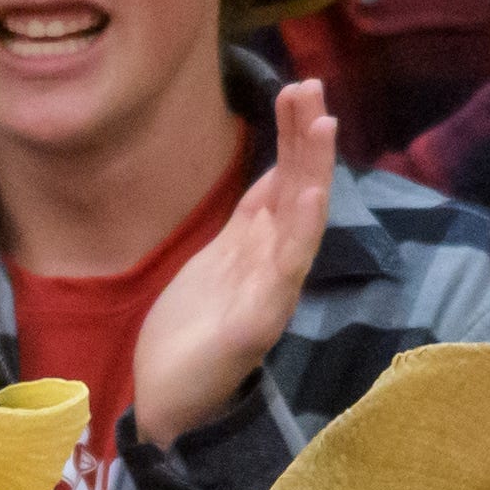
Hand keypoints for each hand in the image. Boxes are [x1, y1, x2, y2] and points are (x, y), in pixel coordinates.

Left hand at [130, 76, 333, 434]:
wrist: (167, 405)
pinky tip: (307, 194)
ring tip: (321, 124)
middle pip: (298, 190)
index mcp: (258, 248)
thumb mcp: (218, 261)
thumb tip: (279, 174)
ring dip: (312, 172)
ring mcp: (270, 293)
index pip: (283, 181)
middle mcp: (272, 265)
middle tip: (311, 84)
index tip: (298, 89)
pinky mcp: (257, 323)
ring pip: (301, 223)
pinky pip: (285, 271)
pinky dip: (298, 230)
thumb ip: (250, 221)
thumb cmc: (191, 336)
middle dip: (305, 138)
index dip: (293, 137)